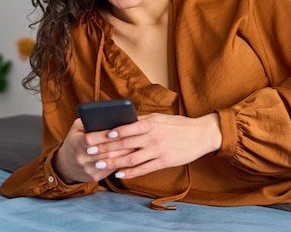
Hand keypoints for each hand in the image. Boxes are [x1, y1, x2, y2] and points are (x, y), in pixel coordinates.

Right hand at [53, 118, 136, 183]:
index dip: (104, 135)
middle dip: (119, 144)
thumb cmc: (74, 141)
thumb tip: (106, 116)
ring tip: (135, 145)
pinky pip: (111, 169)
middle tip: (133, 137)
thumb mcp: (76, 129)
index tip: (116, 130)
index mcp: (75, 144)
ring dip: (124, 154)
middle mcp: (81, 158)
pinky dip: (121, 162)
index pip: (90, 139)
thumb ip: (88, 121)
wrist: (66, 165)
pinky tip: (129, 155)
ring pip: (110, 161)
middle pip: (104, 151)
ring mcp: (88, 169)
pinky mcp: (95, 177)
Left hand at [86, 113, 221, 179]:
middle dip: (105, 148)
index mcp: (150, 123)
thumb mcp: (159, 117)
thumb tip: (121, 120)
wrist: (201, 135)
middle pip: (124, 144)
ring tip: (99, 165)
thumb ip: (141, 120)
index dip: (113, 131)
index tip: (99, 134)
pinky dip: (130, 172)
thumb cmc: (177, 125)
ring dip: (114, 162)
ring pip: (131, 158)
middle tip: (90, 151)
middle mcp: (152, 137)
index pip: (128, 127)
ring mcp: (158, 150)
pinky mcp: (164, 162)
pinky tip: (118, 174)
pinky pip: (143, 169)